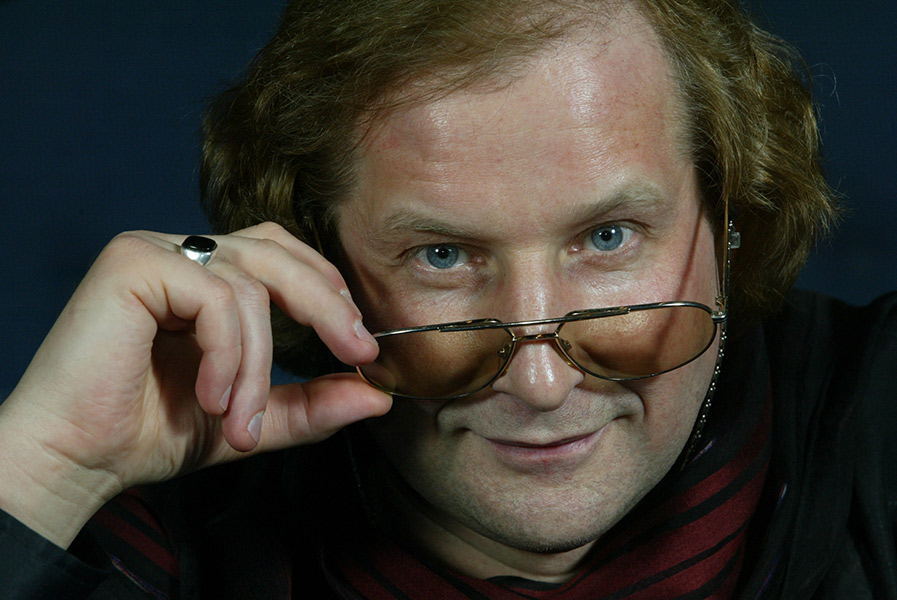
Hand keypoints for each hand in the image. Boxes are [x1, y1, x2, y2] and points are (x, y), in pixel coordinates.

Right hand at [0, 222, 390, 546]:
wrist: (75, 460)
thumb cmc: (149, 434)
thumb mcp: (250, 417)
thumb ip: (309, 404)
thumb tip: (377, 396)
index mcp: (206, 278)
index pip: (284, 256)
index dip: (328, 292)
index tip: (361, 346)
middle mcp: (182, 254)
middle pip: (279, 254)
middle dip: (328, 307)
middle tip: (357, 356)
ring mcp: (155, 250)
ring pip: (251, 286)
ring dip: (260, 365)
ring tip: (243, 423)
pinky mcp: (133, 263)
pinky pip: (217, 297)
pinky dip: (228, 354)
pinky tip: (208, 397)